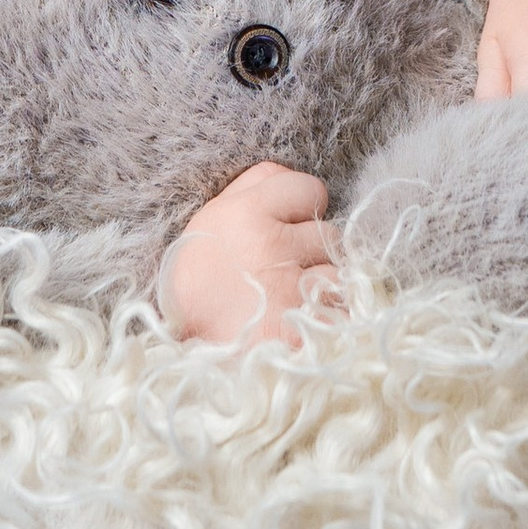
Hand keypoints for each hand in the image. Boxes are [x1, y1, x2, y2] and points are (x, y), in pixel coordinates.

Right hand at [161, 162, 344, 347]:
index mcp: (246, 213)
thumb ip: (251, 190)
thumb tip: (291, 175)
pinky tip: (302, 324)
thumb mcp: (210, 222)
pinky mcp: (307, 327)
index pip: (308, 188)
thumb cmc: (196, 285)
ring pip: (339, 272)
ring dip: (324, 286)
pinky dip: (328, 317)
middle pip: (329, 233)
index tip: (286, 226)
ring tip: (293, 300)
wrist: (187, 353)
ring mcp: (293, 288)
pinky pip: (340, 310)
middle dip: (312, 252)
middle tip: (285, 271)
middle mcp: (273, 246)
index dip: (301, 208)